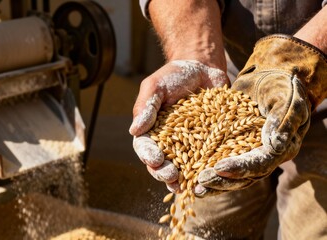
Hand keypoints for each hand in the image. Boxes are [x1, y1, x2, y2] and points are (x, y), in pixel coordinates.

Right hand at [130, 60, 228, 191]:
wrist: (202, 67)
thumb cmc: (173, 75)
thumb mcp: (155, 87)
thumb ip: (145, 107)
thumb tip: (133, 131)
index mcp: (151, 129)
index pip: (145, 147)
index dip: (149, 155)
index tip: (155, 160)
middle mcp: (168, 140)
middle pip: (161, 162)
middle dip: (163, 172)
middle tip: (170, 176)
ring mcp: (188, 143)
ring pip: (181, 166)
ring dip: (181, 178)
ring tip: (184, 185)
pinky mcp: (207, 143)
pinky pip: (205, 159)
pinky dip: (204, 170)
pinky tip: (206, 178)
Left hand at [195, 35, 326, 196]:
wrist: (267, 78)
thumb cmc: (279, 85)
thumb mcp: (285, 97)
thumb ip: (282, 120)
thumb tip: (274, 146)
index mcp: (281, 147)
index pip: (260, 163)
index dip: (240, 167)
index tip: (219, 168)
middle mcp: (266, 157)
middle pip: (244, 176)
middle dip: (222, 181)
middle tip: (200, 183)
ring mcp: (249, 154)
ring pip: (232, 176)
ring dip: (213, 183)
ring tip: (194, 188)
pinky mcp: (234, 149)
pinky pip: (221, 165)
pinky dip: (208, 170)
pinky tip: (191, 176)